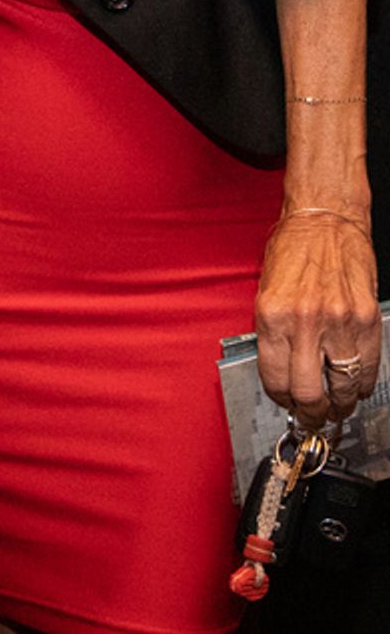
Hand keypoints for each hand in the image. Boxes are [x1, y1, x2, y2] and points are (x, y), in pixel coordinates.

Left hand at [255, 210, 380, 427]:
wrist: (325, 218)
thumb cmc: (293, 247)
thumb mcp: (266, 289)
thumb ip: (272, 332)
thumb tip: (280, 373)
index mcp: (273, 315)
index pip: (274, 380)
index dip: (281, 399)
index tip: (285, 402)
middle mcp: (305, 321)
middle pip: (309, 394)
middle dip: (311, 414)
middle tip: (312, 415)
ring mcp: (340, 322)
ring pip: (344, 388)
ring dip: (341, 403)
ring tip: (337, 404)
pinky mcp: (367, 319)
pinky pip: (368, 368)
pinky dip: (363, 383)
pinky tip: (355, 383)